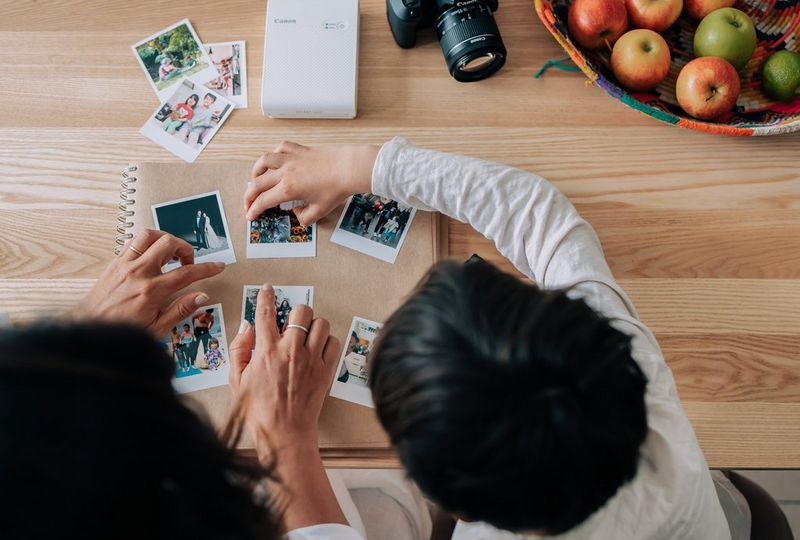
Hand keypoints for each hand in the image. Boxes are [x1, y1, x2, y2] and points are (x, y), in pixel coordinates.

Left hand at [75, 229, 224, 335]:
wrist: (90, 329)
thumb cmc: (121, 332)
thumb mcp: (157, 329)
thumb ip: (181, 310)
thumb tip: (201, 296)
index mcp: (151, 291)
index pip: (186, 273)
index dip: (206, 268)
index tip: (217, 267)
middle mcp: (138, 273)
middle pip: (169, 243)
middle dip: (185, 248)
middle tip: (188, 262)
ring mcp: (124, 264)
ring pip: (149, 235)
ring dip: (165, 240)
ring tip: (171, 253)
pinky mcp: (115, 263)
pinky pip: (133, 242)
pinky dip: (147, 244)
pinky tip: (152, 256)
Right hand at [229, 285, 340, 453]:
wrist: (284, 433)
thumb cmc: (258, 410)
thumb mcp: (237, 380)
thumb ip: (239, 349)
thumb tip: (247, 327)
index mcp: (266, 351)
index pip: (266, 312)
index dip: (266, 296)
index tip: (268, 290)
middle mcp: (291, 351)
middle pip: (301, 311)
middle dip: (295, 312)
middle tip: (291, 322)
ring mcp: (311, 359)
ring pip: (321, 323)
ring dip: (313, 325)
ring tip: (306, 335)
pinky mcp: (326, 370)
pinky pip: (334, 342)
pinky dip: (327, 341)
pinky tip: (317, 349)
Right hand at [245, 140, 379, 225]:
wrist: (351, 168)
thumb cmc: (337, 188)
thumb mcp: (321, 211)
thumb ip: (304, 217)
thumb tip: (295, 213)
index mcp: (288, 189)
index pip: (263, 201)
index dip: (254, 210)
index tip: (250, 215)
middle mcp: (286, 172)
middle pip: (257, 183)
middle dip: (249, 195)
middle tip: (248, 203)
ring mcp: (292, 158)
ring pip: (264, 161)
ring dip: (255, 171)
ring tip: (255, 179)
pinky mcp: (300, 149)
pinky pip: (280, 147)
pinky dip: (274, 154)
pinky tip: (275, 160)